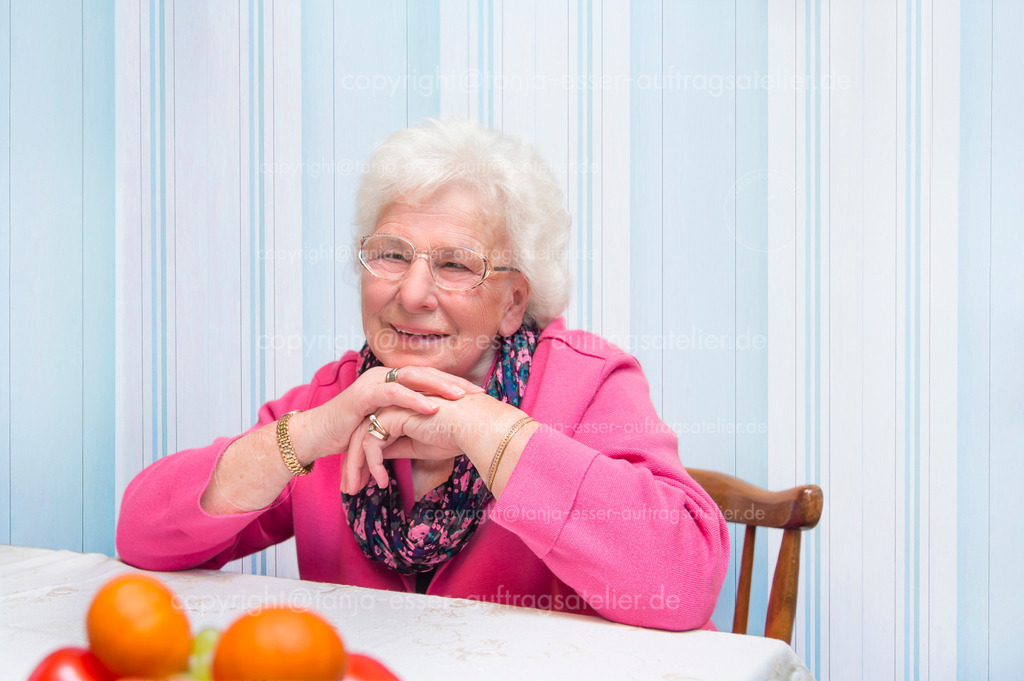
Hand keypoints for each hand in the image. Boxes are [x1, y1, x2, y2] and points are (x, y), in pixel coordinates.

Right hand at [296, 366, 482, 463]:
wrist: (316, 437)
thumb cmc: (350, 433)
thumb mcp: (385, 426)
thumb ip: (406, 423)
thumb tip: (436, 433)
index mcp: (392, 382)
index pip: (429, 379)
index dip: (453, 385)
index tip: (478, 395)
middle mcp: (384, 377)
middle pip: (426, 373)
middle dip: (453, 382)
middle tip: (478, 392)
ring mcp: (373, 383)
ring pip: (412, 379)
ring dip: (438, 387)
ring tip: (461, 397)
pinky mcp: (363, 394)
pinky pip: (392, 393)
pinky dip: (413, 399)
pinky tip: (431, 408)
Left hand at [340, 394, 524, 493]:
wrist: (475, 427)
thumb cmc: (457, 436)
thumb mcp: (420, 446)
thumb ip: (398, 446)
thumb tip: (380, 457)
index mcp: (400, 411)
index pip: (373, 435)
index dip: (365, 460)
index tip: (362, 483)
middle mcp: (393, 406)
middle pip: (362, 435)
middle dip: (353, 464)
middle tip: (349, 488)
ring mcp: (392, 407)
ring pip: (361, 439)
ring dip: (356, 466)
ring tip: (355, 489)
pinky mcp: (393, 415)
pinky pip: (372, 443)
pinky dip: (372, 464)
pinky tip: (382, 481)